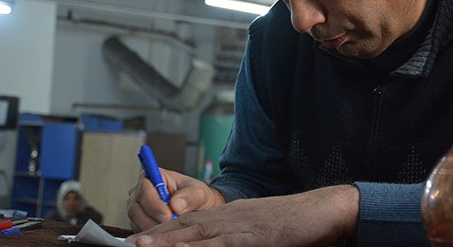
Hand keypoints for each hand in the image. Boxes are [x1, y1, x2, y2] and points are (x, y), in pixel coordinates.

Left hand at [126, 184, 359, 246]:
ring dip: (170, 241)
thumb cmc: (296, 221)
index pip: (191, 221)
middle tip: (129, 243)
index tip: (142, 240)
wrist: (323, 209)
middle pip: (188, 226)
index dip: (164, 231)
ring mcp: (243, 227)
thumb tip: (223, 243)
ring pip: (200, 234)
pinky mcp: (257, 237)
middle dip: (157, 236)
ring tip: (143, 246)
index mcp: (232, 214)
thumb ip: (240, 235)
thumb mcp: (261, 227)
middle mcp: (232, 217)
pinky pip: (225, 245)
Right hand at [127, 168, 224, 231]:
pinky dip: (152, 236)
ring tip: (171, 230)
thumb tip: (175, 204)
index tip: (167, 215)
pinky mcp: (138, 223)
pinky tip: (165, 236)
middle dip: (153, 220)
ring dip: (153, 229)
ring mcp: (138, 209)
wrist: (198, 211)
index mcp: (154, 176)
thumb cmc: (197, 198)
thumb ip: (191, 196)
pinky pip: (139, 232)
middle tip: (171, 226)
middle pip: (135, 208)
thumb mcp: (200, 193)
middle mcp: (141, 192)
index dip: (154, 204)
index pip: (145, 189)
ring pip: (136, 222)